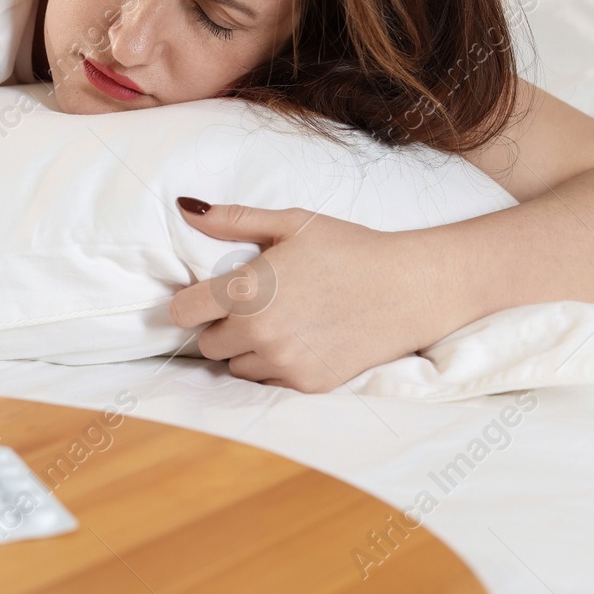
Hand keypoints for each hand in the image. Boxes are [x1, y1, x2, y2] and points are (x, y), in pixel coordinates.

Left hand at [168, 199, 449, 392]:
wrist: (410, 287)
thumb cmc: (349, 248)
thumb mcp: (292, 223)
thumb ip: (233, 220)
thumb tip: (185, 208)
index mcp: (247, 290)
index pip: (183, 312)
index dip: (191, 303)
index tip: (206, 297)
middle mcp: (258, 331)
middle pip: (208, 345)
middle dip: (223, 327)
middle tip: (256, 307)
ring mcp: (284, 362)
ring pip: (237, 367)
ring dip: (248, 351)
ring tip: (282, 324)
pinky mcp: (307, 384)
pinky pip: (269, 382)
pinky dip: (277, 367)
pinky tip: (303, 341)